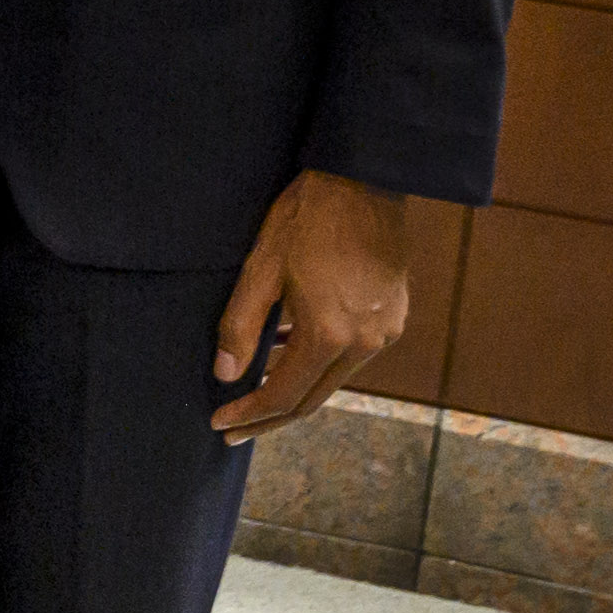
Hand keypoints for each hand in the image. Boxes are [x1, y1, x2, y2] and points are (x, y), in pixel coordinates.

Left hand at [212, 170, 413, 439]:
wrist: (365, 182)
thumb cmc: (306, 218)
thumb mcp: (261, 268)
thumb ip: (240, 326)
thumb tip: (226, 376)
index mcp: (330, 334)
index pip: (284, 395)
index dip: (250, 414)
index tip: (220, 423)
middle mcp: (365, 343)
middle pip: (312, 400)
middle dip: (269, 419)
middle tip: (233, 431)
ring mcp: (384, 332)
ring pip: (332, 381)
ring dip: (293, 391)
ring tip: (253, 397)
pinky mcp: (392, 318)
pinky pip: (350, 358)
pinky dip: (316, 365)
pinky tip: (285, 354)